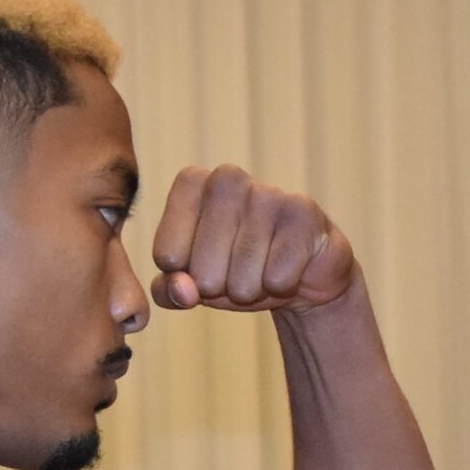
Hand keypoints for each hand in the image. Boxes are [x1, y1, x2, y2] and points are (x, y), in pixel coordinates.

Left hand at [152, 166, 356, 313]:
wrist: (296, 271)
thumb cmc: (233, 270)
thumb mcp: (191, 284)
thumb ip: (169, 290)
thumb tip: (184, 291)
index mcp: (191, 184)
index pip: (167, 255)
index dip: (185, 277)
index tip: (202, 263)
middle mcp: (226, 177)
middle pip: (202, 271)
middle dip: (220, 288)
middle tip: (236, 272)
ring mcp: (267, 191)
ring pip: (241, 278)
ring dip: (250, 290)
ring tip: (262, 270)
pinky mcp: (302, 212)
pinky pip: (277, 278)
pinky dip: (281, 286)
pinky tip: (289, 266)